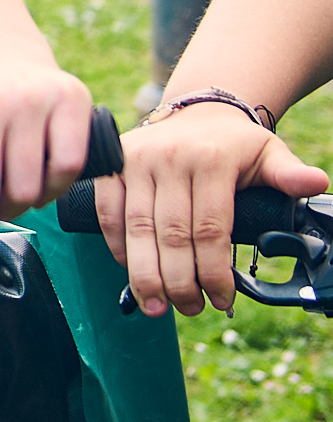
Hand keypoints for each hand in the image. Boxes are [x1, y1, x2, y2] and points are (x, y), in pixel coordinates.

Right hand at [97, 105, 329, 316]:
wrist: (197, 111)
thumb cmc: (236, 144)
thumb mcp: (269, 154)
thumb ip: (289, 174)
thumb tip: (317, 183)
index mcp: (211, 160)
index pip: (211, 229)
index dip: (214, 271)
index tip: (222, 300)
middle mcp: (169, 158)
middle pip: (171, 234)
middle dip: (179, 280)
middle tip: (189, 309)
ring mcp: (136, 161)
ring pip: (137, 228)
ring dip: (144, 273)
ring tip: (155, 306)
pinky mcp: (113, 166)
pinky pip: (110, 212)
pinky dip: (118, 245)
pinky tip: (131, 271)